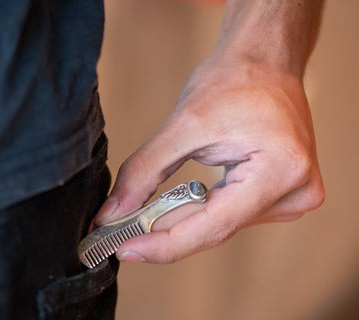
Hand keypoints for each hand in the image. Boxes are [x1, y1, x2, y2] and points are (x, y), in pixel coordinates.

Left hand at [94, 54, 324, 263]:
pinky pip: (231, 214)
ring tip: (146, 211)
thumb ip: (144, 170)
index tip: (123, 249)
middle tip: (118, 233)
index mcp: (280, 170)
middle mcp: (296, 191)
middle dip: (163, 231)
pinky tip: (182, 199)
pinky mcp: (283, 195)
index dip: (163, 244)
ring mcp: (294, 196)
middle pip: (215, 228)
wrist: (264, 62)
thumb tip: (114, 212)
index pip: (213, 226)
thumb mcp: (183, 123)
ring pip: (220, 224)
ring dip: (181, 218)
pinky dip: (200, 210)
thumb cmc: (233, 82)